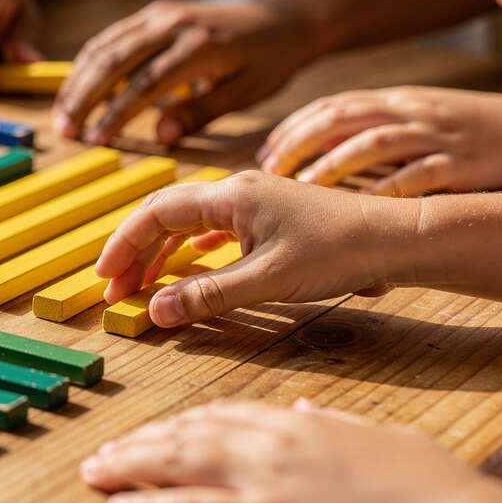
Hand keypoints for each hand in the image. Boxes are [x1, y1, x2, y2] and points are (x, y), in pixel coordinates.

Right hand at [52, 0, 320, 144]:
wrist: (282, 17)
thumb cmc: (268, 61)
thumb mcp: (244, 93)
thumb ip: (200, 113)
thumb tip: (160, 138)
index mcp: (199, 46)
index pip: (145, 83)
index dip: (116, 114)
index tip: (96, 141)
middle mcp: (173, 23)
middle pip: (113, 61)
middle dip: (83, 98)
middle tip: (64, 132)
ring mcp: (160, 13)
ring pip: (105, 46)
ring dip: (78, 81)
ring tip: (62, 115)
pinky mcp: (153, 12)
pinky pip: (112, 37)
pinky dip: (89, 62)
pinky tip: (77, 89)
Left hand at [80, 399, 500, 502]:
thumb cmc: (420, 482)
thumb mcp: (375, 435)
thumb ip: (335, 421)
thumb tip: (309, 409)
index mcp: (293, 422)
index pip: (220, 413)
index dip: (179, 423)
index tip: (155, 430)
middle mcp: (268, 443)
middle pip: (185, 434)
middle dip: (140, 442)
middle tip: (105, 450)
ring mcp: (262, 479)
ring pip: (176, 464)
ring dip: (129, 466)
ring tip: (95, 471)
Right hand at [94, 171, 418, 327]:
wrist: (396, 238)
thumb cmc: (337, 253)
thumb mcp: (267, 281)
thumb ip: (208, 296)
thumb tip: (156, 312)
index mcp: (228, 196)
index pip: (155, 213)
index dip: (123, 245)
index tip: (106, 278)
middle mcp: (235, 190)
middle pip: (164, 214)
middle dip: (136, 250)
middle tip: (117, 288)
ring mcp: (252, 199)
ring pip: (187, 220)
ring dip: (161, 251)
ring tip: (146, 284)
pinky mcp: (268, 214)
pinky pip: (212, 225)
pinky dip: (189, 246)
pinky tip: (189, 263)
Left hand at [259, 86, 501, 195]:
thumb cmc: (465, 132)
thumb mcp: (414, 120)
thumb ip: (368, 130)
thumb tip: (316, 150)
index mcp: (394, 100)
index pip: (330, 106)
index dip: (293, 128)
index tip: (264, 154)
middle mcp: (408, 112)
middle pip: (341, 119)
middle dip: (299, 143)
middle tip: (270, 170)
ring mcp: (434, 136)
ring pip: (372, 143)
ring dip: (333, 164)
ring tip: (303, 185)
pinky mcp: (460, 162)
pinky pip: (417, 175)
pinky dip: (385, 189)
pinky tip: (359, 205)